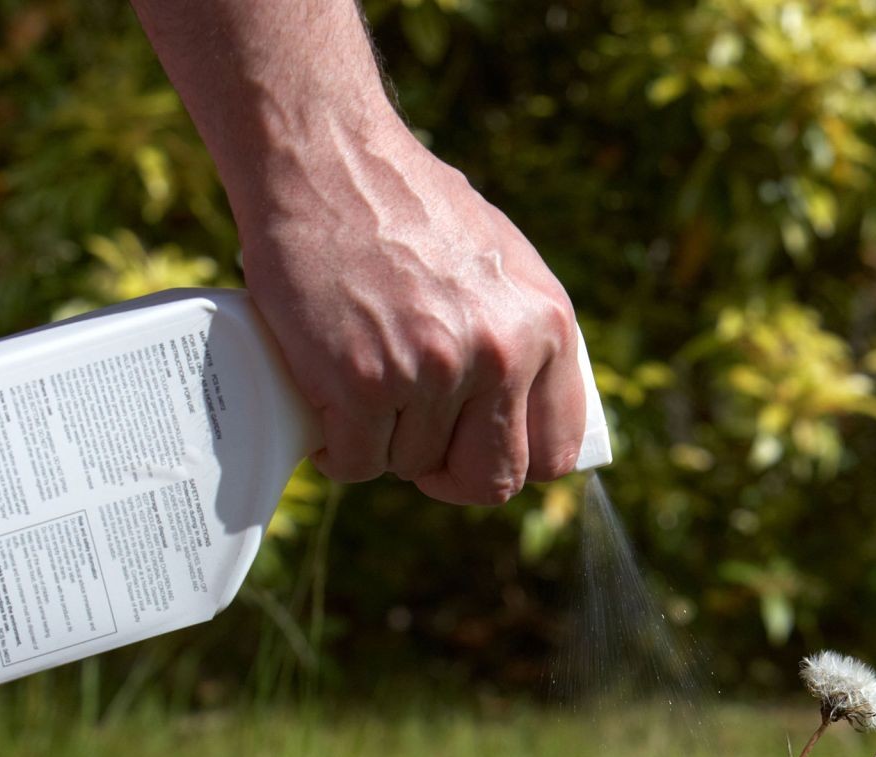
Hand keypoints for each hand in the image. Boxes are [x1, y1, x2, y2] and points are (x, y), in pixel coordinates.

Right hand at [239, 117, 585, 503]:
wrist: (323, 157)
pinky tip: (330, 407)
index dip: (509, 463)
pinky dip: (336, 450)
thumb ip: (525, 335)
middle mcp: (499, 353)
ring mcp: (431, 371)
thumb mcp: (501, 261)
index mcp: (545, 325)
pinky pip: (356, 463)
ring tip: (361, 379)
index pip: (552, 453)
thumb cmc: (407, 207)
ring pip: (412, 467)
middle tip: (415, 443)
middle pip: (489, 481)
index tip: (475, 452)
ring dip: (382, 442)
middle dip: (449, 475)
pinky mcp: (363, 383)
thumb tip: (529, 415)